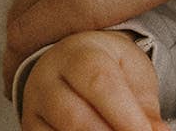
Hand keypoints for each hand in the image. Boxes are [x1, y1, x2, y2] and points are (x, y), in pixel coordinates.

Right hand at [20, 30, 169, 129]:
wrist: (76, 64)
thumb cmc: (111, 69)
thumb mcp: (134, 77)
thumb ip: (146, 107)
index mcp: (78, 53)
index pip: (99, 82)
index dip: (126, 116)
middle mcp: (48, 76)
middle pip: (75, 118)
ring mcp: (34, 105)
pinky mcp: (29, 128)